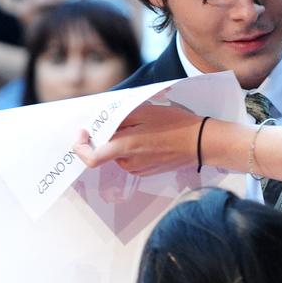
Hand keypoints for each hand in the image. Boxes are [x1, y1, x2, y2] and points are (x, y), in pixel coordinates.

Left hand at [72, 103, 200, 175]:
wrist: (201, 143)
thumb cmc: (175, 124)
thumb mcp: (144, 111)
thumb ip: (118, 118)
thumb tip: (100, 123)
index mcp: (126, 147)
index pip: (91, 158)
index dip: (80, 147)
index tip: (82, 132)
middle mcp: (129, 162)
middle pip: (106, 150)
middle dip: (108, 136)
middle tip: (122, 120)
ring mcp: (138, 169)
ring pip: (119, 153)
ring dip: (123, 140)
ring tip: (144, 127)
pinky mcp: (147, 171)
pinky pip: (131, 158)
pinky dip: (134, 147)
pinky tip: (151, 137)